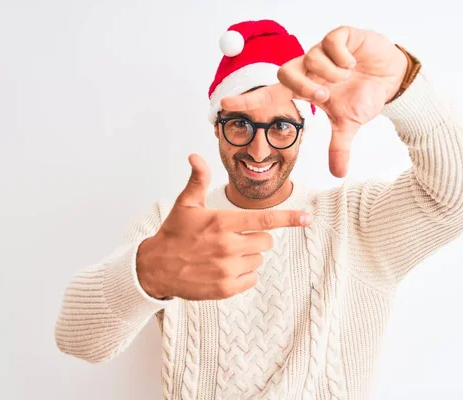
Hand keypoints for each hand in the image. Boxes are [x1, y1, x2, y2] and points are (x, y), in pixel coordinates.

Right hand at [136, 154, 313, 300]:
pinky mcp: (225, 288)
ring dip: (247, 256)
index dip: (289, 218)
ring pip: (258, 260)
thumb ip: (197, 180)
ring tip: (224, 254)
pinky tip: (224, 269)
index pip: (265, 219)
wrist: (155, 268)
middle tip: (235, 238)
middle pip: (266, 241)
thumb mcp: (185, 204)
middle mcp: (228, 246)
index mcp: (222, 222)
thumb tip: (195, 156)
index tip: (307, 218)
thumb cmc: (173, 234)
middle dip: (257, 238)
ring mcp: (227, 269)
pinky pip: (251, 279)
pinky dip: (243, 275)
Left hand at [221, 26, 407, 177]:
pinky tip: (353, 63)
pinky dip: (343, 56)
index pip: (271, 93)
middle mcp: (309, 68)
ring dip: (330, 73)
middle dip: (304, 87)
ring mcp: (323, 50)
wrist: (390, 77)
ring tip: (347, 77)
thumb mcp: (349, 124)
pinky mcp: (341, 36)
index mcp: (305, 87)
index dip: (249, 99)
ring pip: (311, 57)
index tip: (225, 103)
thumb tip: (338, 175)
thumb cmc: (363, 96)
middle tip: (325, 97)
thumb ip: (339, 146)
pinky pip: (332, 41)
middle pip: (285, 72)